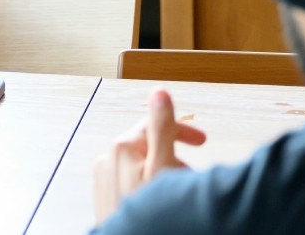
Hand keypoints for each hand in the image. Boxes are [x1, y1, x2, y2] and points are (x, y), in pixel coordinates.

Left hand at [93, 89, 206, 223]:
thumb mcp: (162, 168)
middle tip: (192, 172)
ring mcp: (104, 177)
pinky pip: (130, 180)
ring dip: (162, 171)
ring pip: (141, 164)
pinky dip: (148, 183)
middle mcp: (108, 157)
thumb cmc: (149, 213)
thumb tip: (159, 92)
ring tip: (177, 192)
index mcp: (122, 146)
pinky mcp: (104, 194)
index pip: (154, 124)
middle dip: (174, 155)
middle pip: (148, 144)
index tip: (201, 140)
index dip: (182, 130)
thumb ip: (161, 130)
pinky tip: (159, 199)